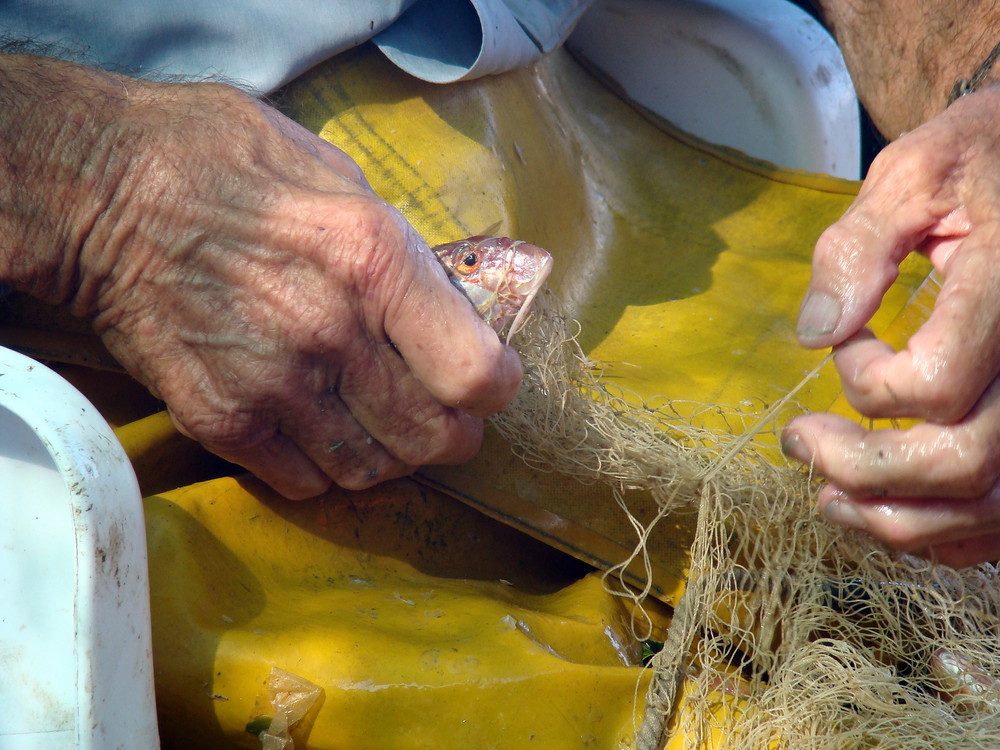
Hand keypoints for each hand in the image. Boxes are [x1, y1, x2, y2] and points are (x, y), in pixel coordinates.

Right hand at [1, 61, 521, 497]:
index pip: (476, 374)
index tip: (489, 381)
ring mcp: (273, 386)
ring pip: (373, 471)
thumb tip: (439, 297)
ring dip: (391, 457)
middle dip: (453, 435)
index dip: (497, 388)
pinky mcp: (221, 420)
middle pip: (434, 439)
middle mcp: (332, 332)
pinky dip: (326, 469)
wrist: (101, 195)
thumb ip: (396, 247)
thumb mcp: (334, 173)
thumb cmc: (220, 162)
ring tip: (382, 428)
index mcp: (373, 259)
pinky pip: (304, 483)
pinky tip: (319, 434)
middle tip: (445, 418)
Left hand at [781, 86, 999, 567]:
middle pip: (962, 461)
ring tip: (828, 497)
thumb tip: (814, 333)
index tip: (844, 342)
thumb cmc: (984, 158)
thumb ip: (859, 246)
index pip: (933, 383)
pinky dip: (946, 529)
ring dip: (897, 518)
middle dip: (862, 469)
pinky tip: (890, 510)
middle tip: (797, 443)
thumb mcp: (916, 169)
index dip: (865, 381)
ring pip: (988, 503)